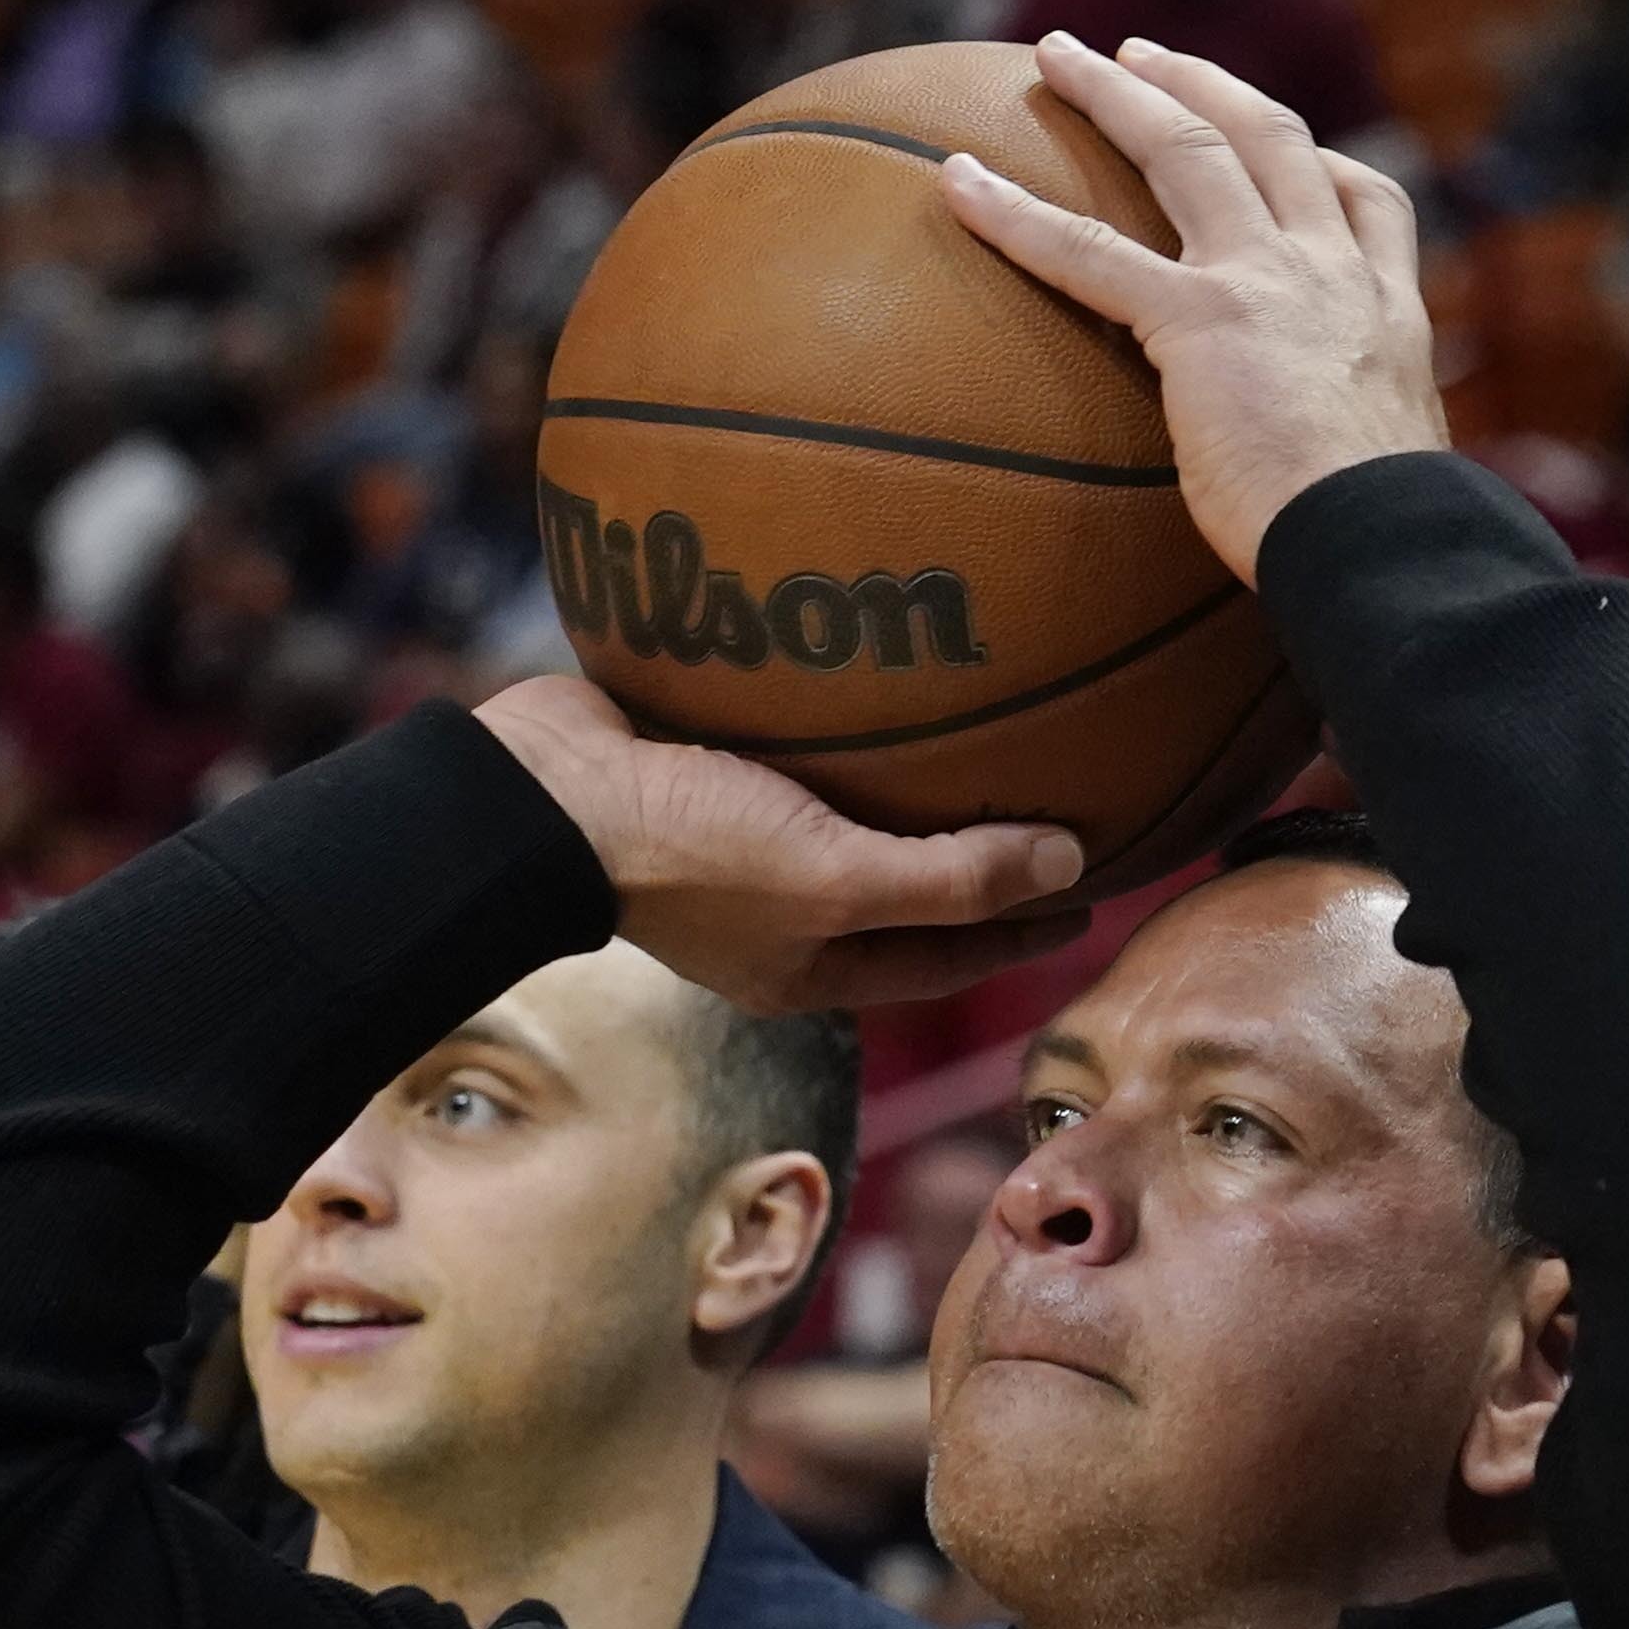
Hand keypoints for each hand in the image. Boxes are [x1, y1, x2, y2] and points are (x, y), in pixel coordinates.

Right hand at [474, 676, 1086, 1011]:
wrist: (534, 792)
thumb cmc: (685, 855)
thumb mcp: (834, 880)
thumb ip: (952, 879)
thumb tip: (1070, 862)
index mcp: (807, 962)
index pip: (945, 953)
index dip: (1022, 928)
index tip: (1094, 890)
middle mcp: (775, 907)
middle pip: (903, 887)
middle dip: (981, 862)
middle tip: (1062, 814)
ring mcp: (735, 835)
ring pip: (850, 812)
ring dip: (915, 783)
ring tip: (991, 736)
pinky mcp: (704, 763)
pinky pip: (797, 744)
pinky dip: (849, 718)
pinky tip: (890, 665)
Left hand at [936, 33, 1447, 586]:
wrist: (1389, 543)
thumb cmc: (1386, 540)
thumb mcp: (1393, 473)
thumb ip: (1352, 445)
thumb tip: (1323, 501)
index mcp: (1388, 306)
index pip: (1364, 198)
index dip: (1319, 161)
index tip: (1282, 139)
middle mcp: (1331, 269)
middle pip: (1264, 137)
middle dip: (1200, 83)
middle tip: (1140, 53)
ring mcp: (1266, 281)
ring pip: (1184, 151)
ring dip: (1115, 92)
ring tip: (1055, 57)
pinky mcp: (1200, 321)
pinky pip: (1089, 252)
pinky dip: (1014, 211)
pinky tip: (957, 180)